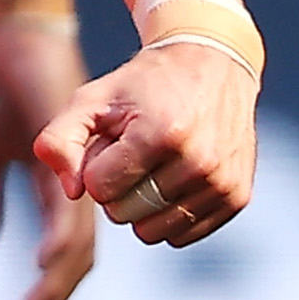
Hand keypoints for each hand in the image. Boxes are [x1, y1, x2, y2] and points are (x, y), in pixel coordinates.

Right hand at [0, 14, 96, 299]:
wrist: (16, 29)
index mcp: (55, 185)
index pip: (62, 249)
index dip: (47, 288)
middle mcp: (73, 183)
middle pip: (76, 256)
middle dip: (52, 296)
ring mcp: (77, 166)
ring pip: (79, 241)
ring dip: (58, 280)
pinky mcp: (71, 150)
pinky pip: (72, 205)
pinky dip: (62, 238)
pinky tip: (52, 260)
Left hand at [35, 41, 258, 249]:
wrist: (210, 64)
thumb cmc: (143, 85)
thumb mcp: (92, 98)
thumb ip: (61, 139)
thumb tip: (72, 191)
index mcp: (159, 133)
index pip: (100, 188)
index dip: (94, 166)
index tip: (109, 142)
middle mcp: (198, 162)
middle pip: (125, 213)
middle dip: (116, 187)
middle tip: (131, 152)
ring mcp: (222, 183)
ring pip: (153, 231)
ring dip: (142, 204)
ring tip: (152, 164)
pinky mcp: (237, 198)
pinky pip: (183, 235)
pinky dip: (168, 215)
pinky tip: (172, 179)